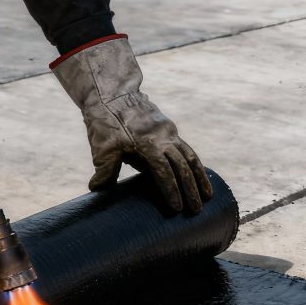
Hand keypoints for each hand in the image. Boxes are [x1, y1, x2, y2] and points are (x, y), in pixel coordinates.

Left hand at [52, 36, 212, 212]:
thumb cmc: (105, 121)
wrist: (112, 93)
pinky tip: (199, 176)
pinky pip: (186, 149)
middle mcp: (164, 137)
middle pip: (183, 166)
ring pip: (190, 156)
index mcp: (148, 142)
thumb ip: (104, 170)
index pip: (164, 171)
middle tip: (196, 210)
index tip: (177, 208)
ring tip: (207, 196)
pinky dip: (194, 164)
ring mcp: (169, 132)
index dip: (171, 190)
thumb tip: (98, 190)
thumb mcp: (101, 147)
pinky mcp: (169, 130)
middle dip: (191, 189)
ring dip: (199, 176)